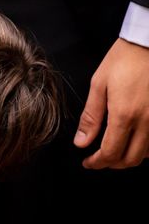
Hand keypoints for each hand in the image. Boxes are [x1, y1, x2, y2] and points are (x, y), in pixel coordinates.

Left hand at [74, 38, 148, 168]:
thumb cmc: (124, 59)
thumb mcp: (99, 85)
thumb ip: (91, 116)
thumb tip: (81, 142)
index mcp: (125, 115)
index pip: (111, 153)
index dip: (97, 162)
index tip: (88, 162)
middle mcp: (147, 121)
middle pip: (131, 159)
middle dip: (112, 164)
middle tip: (98, 159)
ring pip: (148, 154)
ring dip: (130, 157)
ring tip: (114, 150)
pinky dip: (145, 148)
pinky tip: (134, 140)